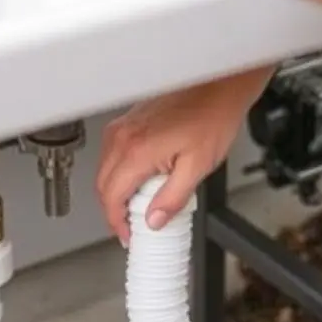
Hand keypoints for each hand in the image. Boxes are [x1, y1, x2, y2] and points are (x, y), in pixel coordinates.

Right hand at [96, 68, 271, 243]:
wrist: (218, 86)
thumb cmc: (213, 117)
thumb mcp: (197, 168)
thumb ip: (172, 199)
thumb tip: (154, 220)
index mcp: (137, 151)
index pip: (111, 197)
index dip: (117, 222)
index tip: (127, 235)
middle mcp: (123, 137)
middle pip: (103, 185)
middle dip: (114, 211)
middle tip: (132, 227)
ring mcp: (123, 127)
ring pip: (105, 170)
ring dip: (116, 193)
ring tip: (139, 207)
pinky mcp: (129, 122)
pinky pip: (114, 155)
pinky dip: (121, 174)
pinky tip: (141, 183)